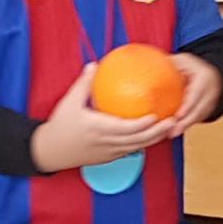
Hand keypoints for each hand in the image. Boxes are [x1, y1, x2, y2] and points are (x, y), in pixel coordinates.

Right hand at [27, 65, 174, 174]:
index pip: (127, 129)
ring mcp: (108, 153)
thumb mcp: (69, 102)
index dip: (144, 124)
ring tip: (168, 127)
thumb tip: (95, 65)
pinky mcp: (108, 158)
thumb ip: (84, 84)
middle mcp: (106, 143)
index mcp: (98, 129)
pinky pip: (129, 151)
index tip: (157, 114)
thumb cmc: (60, 125)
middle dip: (157, 132)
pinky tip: (150, 134)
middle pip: (138, 141)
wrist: (50, 151)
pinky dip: (142, 143)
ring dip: (153, 139)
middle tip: (172, 119)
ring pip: (136, 148)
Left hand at [167, 51, 222, 131]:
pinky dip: (186, 125)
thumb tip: (144, 67)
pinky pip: (197, 119)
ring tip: (170, 134)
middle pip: (199, 109)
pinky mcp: (207, 109)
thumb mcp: (180, 60)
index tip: (177, 116)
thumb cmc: (189, 65)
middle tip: (172, 131)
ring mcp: (211, 101)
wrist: (208, 72)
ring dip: (185, 126)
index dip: (187, 106)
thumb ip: (167, 64)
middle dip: (186, 122)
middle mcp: (210, 90)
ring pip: (199, 116)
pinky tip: (173, 131)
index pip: (196, 93)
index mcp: (204, 77)